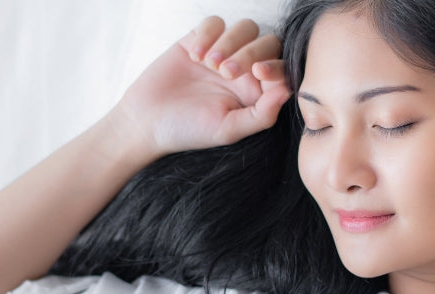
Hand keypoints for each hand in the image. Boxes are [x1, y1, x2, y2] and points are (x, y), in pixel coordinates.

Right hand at [110, 16, 290, 156]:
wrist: (146, 121)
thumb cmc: (188, 131)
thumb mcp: (228, 130)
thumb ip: (262, 114)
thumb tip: (288, 92)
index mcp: (257, 92)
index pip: (281, 68)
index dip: (277, 65)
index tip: (258, 73)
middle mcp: (244, 70)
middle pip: (267, 43)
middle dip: (251, 52)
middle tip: (226, 72)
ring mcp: (222, 53)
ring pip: (245, 28)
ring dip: (230, 42)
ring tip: (209, 64)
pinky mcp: (198, 40)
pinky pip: (215, 22)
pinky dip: (208, 33)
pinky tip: (194, 55)